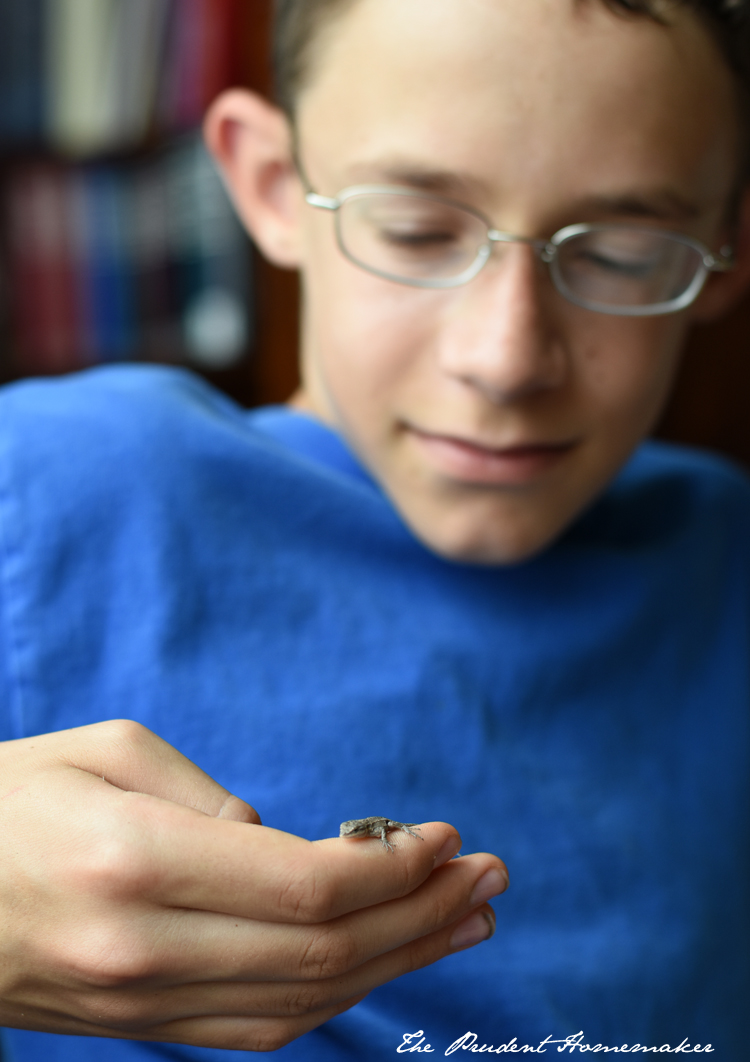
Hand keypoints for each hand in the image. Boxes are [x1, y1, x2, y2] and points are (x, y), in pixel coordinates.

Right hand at [0, 720, 507, 1051]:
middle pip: (321, 951)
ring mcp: (139, 1003)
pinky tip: (385, 963)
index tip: (447, 837)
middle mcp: (142, 946)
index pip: (304, 886)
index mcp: (133, 858)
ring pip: (303, 1003)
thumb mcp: (104, 749)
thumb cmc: (13, 798)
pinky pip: (257, 1029)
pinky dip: (336, 999)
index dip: (392, 867)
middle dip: (423, 913)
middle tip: (491, 877)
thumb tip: (281, 844)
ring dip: (399, 961)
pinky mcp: (138, 1029)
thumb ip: (207, 796)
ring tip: (467, 923)